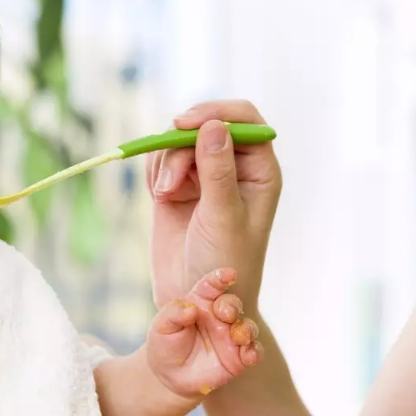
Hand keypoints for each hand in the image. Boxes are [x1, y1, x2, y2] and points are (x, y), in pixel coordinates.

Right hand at [145, 101, 280, 310]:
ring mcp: (204, 175)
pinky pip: (161, 159)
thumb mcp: (222, 216)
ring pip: (178, 141)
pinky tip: (160, 196)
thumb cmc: (224, 265)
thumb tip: (213, 127)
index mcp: (259, 170)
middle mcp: (234, 167)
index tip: (186, 124)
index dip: (216, 113)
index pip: (244, 120)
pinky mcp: (177, 186)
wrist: (195, 301)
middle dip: (182, 145)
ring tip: (165, 196)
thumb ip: (218, 171)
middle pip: (205, 125)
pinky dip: (155, 171)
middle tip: (168, 179)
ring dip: (166, 162)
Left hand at [146, 267, 261, 399]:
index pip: (212, 285)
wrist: (170, 376)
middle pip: (233, 304)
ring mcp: (230, 336)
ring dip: (247, 329)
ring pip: (247, 326)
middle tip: (226, 314)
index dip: (221, 278)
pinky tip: (249, 355)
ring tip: (238, 337)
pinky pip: (254, 351)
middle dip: (232, 306)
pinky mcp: (239, 357)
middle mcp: (219, 316)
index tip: (229, 274)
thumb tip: (190, 309)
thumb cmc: (165, 344)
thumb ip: (173, 314)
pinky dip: (254, 351)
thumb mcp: (161, 327)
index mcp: (200, 301)